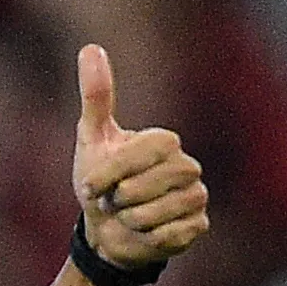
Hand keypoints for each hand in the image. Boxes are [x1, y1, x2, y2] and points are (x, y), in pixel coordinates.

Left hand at [74, 45, 206, 268]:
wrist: (106, 232)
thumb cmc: (99, 183)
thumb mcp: (92, 139)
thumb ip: (95, 96)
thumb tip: (91, 48)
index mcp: (165, 141)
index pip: (142, 152)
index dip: (111, 172)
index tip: (89, 187)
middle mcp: (188, 166)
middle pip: (148, 185)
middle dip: (119, 198)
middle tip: (113, 201)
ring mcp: (196, 197)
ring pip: (157, 213)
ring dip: (130, 220)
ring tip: (127, 216)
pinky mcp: (197, 226)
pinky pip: (169, 235)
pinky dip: (146, 238)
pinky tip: (143, 233)